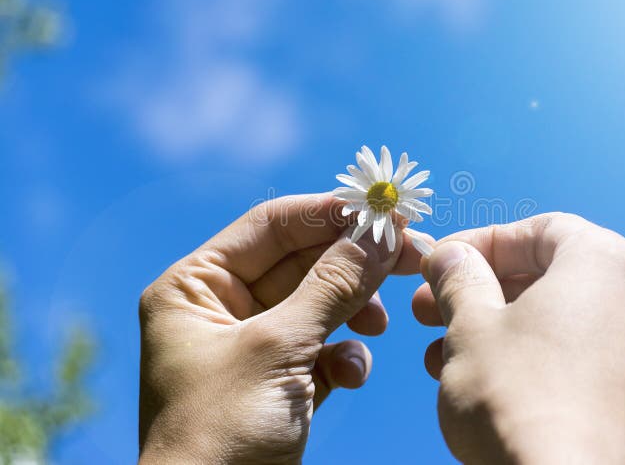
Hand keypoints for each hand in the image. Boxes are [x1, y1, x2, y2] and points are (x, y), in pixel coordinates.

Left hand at [139, 193, 423, 463]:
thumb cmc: (222, 432)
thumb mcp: (279, 349)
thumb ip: (333, 285)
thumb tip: (380, 233)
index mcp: (195, 287)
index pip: (272, 226)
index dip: (330, 213)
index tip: (385, 210)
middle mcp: (220, 309)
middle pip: (302, 262)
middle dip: (355, 262)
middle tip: (412, 252)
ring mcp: (251, 347)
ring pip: (318, 305)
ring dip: (354, 310)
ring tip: (381, 322)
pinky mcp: (277, 383)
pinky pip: (320, 349)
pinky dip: (343, 356)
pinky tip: (351, 374)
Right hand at [412, 213, 624, 463]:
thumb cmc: (518, 400)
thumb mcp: (470, 324)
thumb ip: (459, 277)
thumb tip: (449, 257)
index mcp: (607, 264)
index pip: (537, 232)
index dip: (479, 244)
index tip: (439, 264)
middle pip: (551, 277)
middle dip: (483, 292)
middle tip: (432, 310)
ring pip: (564, 324)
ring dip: (501, 331)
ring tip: (444, 355)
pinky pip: (585, 364)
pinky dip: (537, 362)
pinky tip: (489, 387)